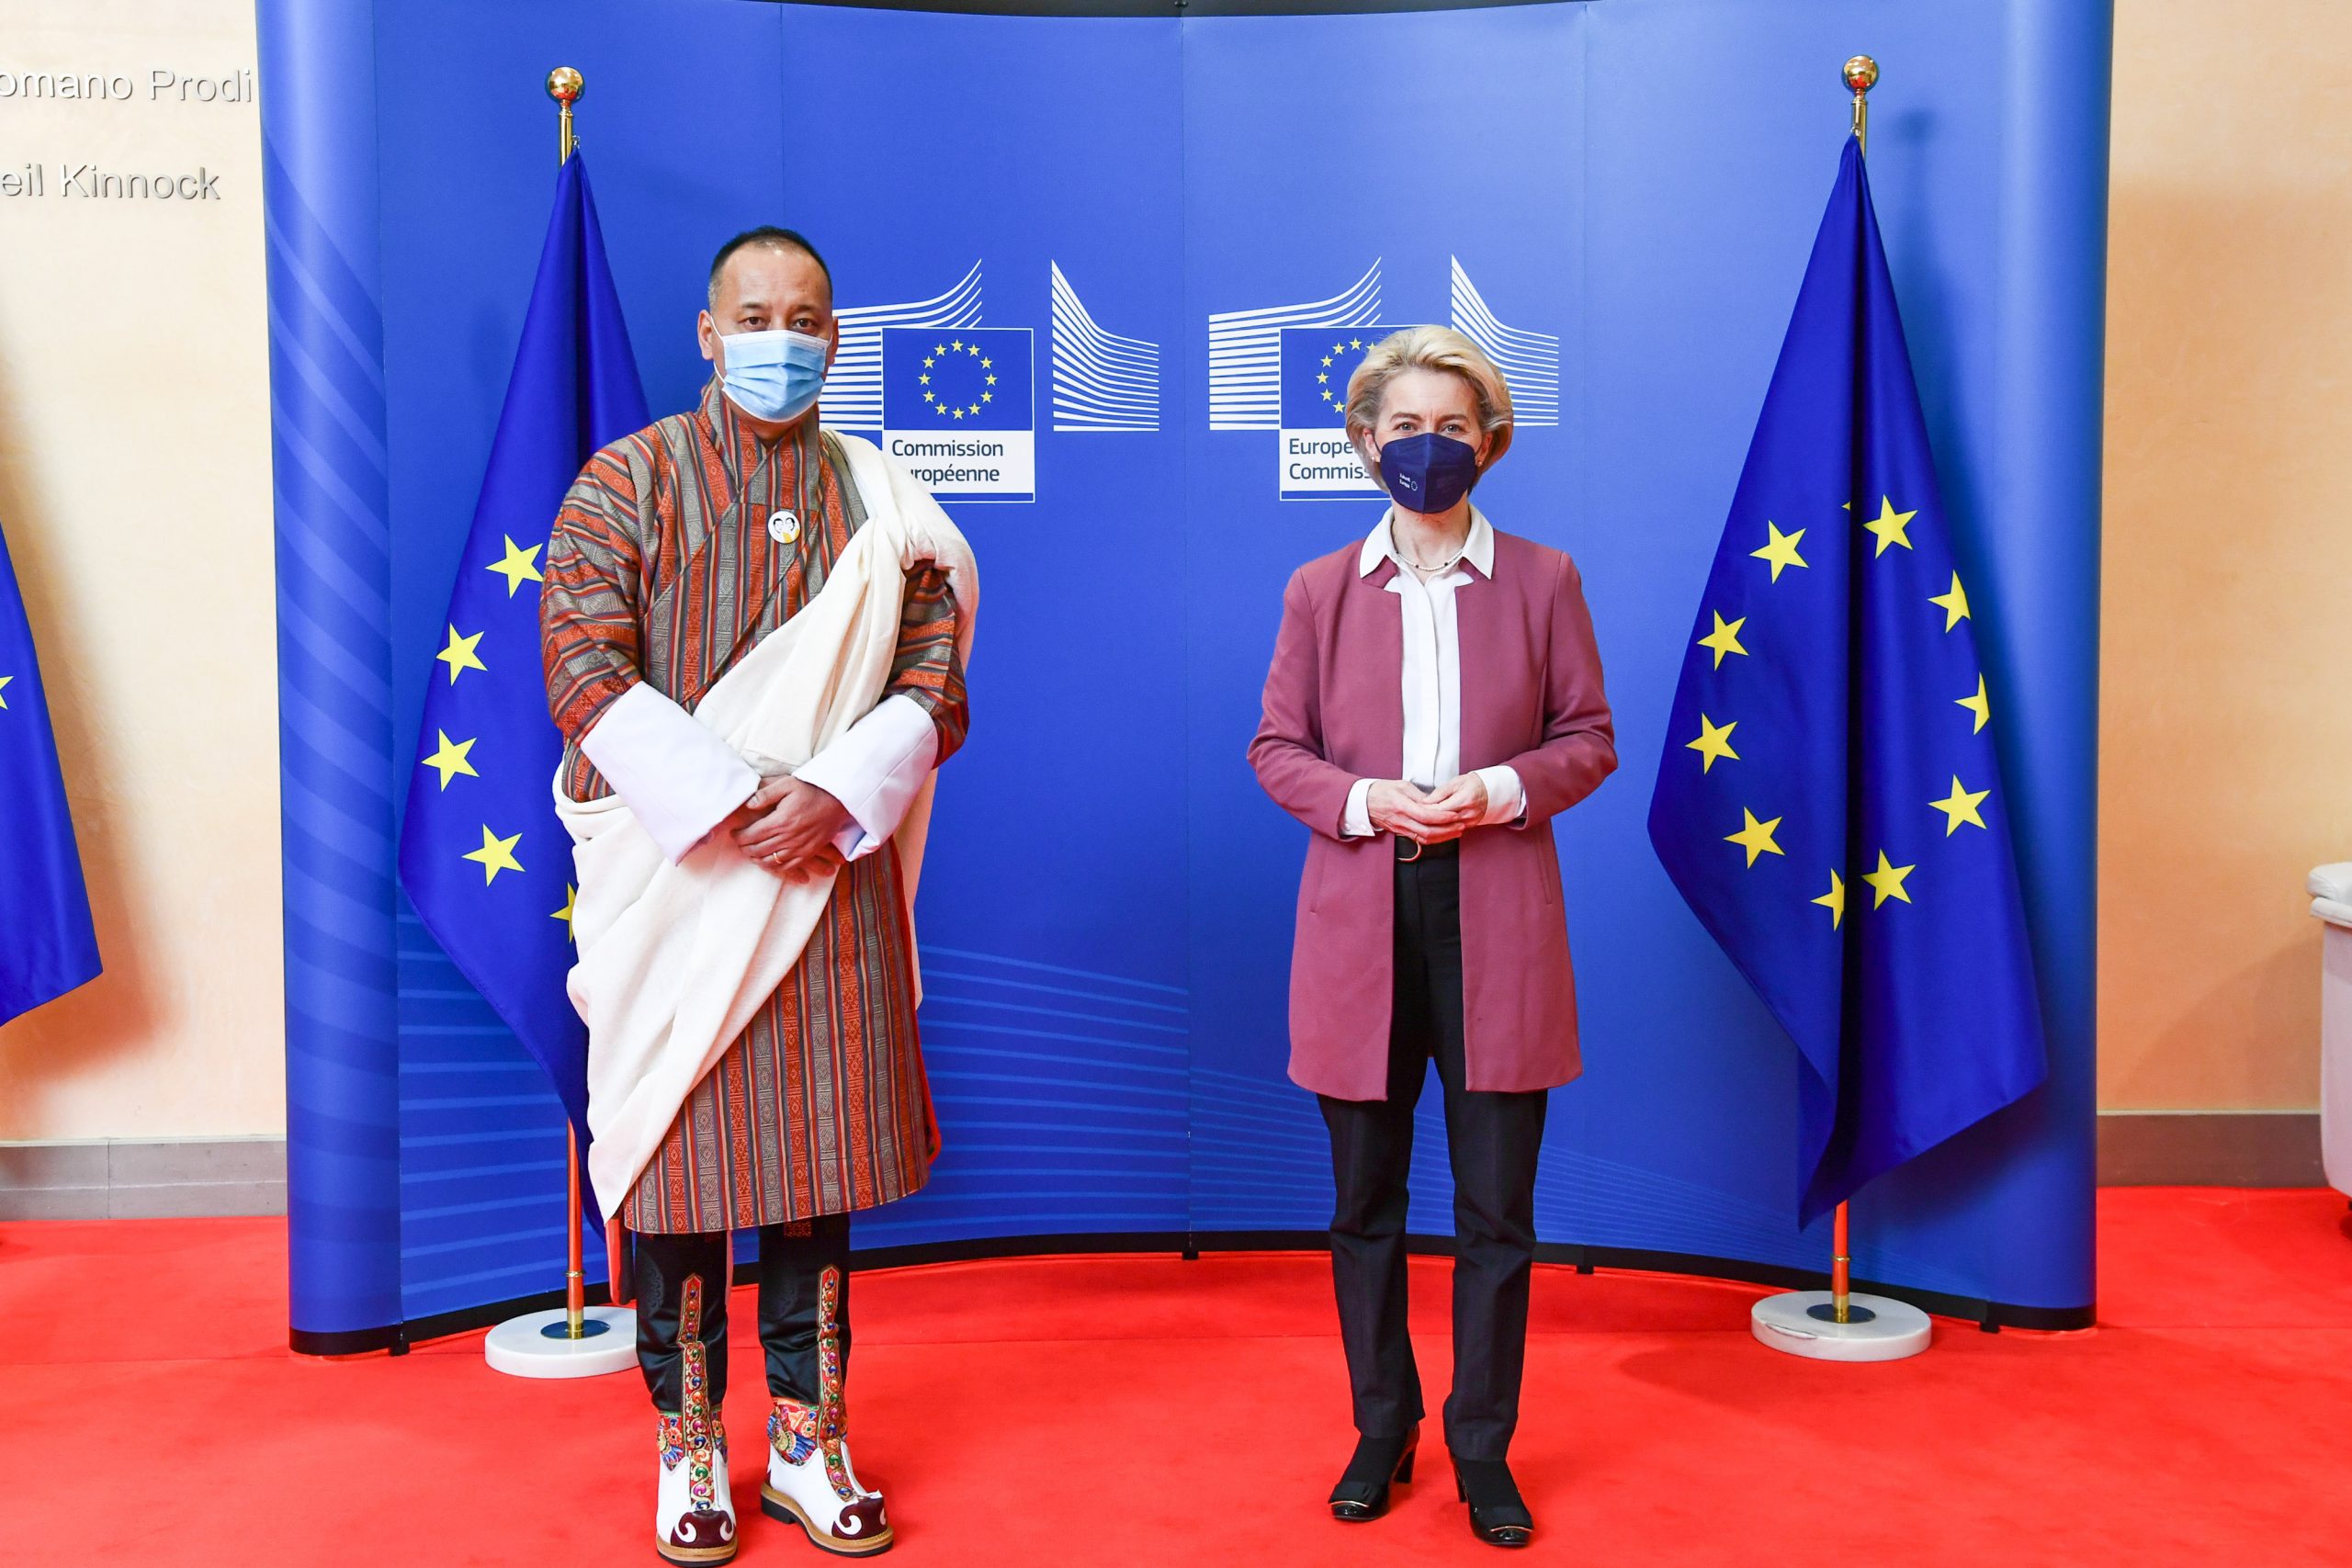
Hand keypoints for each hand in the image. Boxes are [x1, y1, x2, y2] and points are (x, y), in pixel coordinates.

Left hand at [731, 775, 851, 878]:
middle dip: (744, 848)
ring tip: (750, 852)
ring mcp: (799, 848)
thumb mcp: (787, 784)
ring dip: (756, 858)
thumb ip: (765, 793)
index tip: (734, 833)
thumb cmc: (811, 790)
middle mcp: (788, 838)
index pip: (751, 835)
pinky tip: (768, 861)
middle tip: (740, 842)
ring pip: (770, 861)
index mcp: (780, 821)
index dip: (739, 836)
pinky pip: (787, 867)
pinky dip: (774, 867)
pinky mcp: (808, 853)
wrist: (838, 801)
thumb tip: (748, 804)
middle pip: (757, 850)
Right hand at [1366, 779, 1472, 844]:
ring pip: (1425, 838)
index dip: (1442, 817)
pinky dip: (1434, 839)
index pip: (1426, 815)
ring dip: (1443, 837)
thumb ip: (1419, 795)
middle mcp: (1401, 820)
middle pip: (1428, 831)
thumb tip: (1434, 802)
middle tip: (1461, 825)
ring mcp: (1400, 828)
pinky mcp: (1400, 832)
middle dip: (1447, 830)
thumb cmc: (1381, 791)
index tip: (1455, 814)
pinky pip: (1419, 839)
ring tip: (1457, 831)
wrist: (1363, 802)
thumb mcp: (1401, 786)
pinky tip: (1444, 835)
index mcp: (1401, 805)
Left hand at [1421, 773, 1489, 833]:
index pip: (1441, 809)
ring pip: (1447, 828)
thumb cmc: (1473, 784)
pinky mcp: (1470, 826)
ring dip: (1433, 825)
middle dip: (1427, 819)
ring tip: (1421, 820)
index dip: (1426, 810)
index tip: (1415, 808)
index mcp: (1465, 799)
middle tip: (1415, 816)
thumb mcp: (1456, 782)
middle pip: (1442, 821)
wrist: (1490, 791)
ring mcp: (1470, 821)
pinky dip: (1442, 828)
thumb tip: (1425, 801)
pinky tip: (1433, 825)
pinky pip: (1453, 830)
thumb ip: (1440, 792)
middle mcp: (1469, 812)